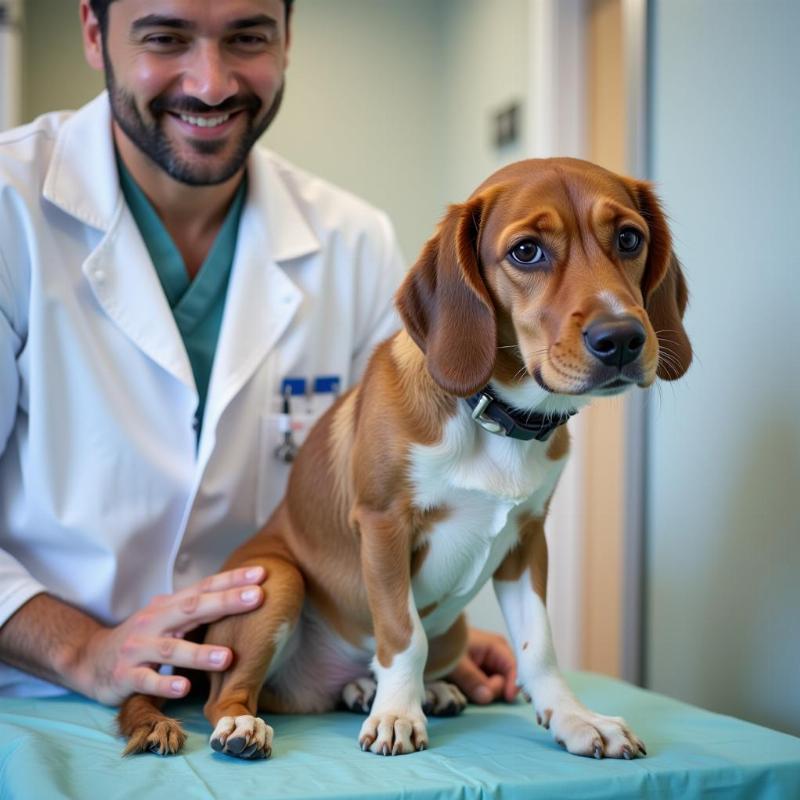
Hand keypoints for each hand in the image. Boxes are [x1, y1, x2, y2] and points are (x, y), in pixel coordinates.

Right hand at [75, 566, 265, 705]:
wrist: (90, 660)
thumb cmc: (143, 638)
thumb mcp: (168, 619)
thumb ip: (198, 610)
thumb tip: (244, 596)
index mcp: (168, 606)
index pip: (204, 587)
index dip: (232, 580)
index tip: (262, 574)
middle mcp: (154, 621)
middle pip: (192, 608)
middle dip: (226, 602)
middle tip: (257, 597)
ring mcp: (138, 649)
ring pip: (171, 649)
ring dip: (200, 653)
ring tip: (228, 657)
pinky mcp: (125, 677)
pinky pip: (146, 681)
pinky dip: (165, 684)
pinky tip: (185, 688)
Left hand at [447, 627, 517, 703]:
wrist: (430, 638)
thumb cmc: (444, 644)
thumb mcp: (456, 662)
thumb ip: (472, 679)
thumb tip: (487, 697)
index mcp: (496, 646)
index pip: (513, 667)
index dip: (512, 684)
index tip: (507, 699)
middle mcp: (497, 654)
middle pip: (505, 679)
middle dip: (492, 689)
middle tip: (473, 688)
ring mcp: (489, 664)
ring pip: (495, 686)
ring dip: (483, 691)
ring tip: (465, 685)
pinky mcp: (481, 673)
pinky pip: (486, 687)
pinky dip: (478, 691)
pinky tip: (466, 687)